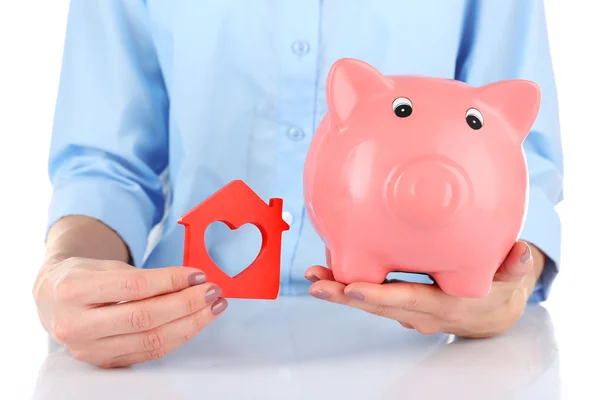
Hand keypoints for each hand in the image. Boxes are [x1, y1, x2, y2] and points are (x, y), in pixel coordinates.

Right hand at [32, 257, 226, 367]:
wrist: (51, 299)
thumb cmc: (83, 277)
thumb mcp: (106, 265)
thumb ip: (145, 276)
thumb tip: (191, 282)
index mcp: (73, 290)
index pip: (134, 286)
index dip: (171, 281)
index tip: (198, 275)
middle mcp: (75, 324)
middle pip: (145, 317)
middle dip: (187, 304)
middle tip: (212, 292)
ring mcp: (88, 349)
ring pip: (150, 340)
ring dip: (190, 324)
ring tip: (212, 308)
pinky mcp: (103, 363)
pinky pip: (149, 352)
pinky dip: (177, 337)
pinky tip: (194, 322)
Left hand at [305, 241, 543, 337]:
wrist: (490, 315)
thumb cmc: (497, 290)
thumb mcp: (512, 279)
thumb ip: (515, 265)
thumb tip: (522, 251)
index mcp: (445, 305)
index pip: (410, 300)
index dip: (381, 296)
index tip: (353, 288)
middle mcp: (421, 313)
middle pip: (379, 306)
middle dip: (345, 296)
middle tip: (316, 283)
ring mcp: (408, 312)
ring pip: (371, 303)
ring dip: (340, 291)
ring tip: (313, 276)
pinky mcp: (400, 305)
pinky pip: (372, 296)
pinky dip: (350, 286)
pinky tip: (329, 270)